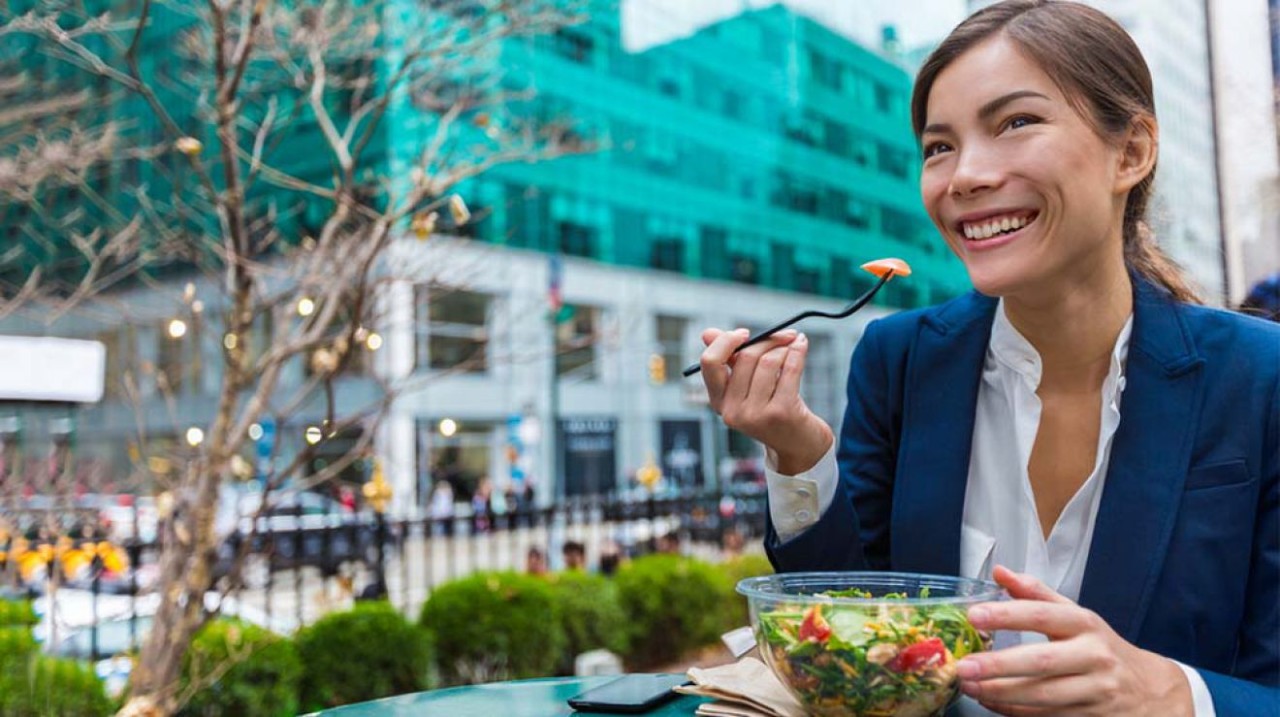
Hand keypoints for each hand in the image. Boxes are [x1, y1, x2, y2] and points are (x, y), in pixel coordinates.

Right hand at [698, 327, 832, 473]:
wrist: (798, 445)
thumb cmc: (772, 410)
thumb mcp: (747, 387)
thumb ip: (730, 360)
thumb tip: (707, 333)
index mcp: (719, 402)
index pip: (710, 362)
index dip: (726, 341)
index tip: (745, 333)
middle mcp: (732, 411)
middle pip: (746, 356)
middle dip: (768, 339)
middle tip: (785, 334)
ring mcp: (756, 414)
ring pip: (770, 361)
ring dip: (786, 348)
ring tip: (794, 347)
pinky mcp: (781, 413)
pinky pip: (790, 369)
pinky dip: (798, 352)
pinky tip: (802, 346)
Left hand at [957, 565, 1192, 716]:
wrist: (1150, 690)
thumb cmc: (1100, 647)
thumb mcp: (1075, 615)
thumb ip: (1036, 594)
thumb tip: (999, 572)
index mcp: (1085, 624)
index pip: (1043, 615)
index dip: (1007, 614)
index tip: (974, 615)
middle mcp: (1093, 656)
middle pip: (1042, 662)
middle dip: (999, 665)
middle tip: (964, 666)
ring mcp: (1095, 690)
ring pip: (1042, 695)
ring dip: (1001, 693)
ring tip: (968, 686)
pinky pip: (1046, 715)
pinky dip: (1014, 710)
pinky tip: (990, 702)